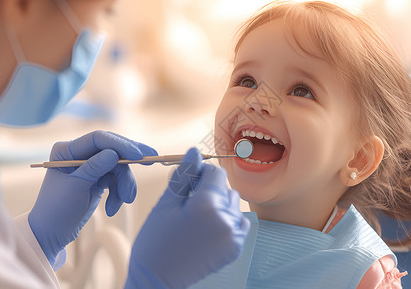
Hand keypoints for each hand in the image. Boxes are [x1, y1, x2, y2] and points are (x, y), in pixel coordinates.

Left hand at [28, 130, 156, 266]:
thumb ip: (94, 168)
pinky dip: (119, 194)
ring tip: (126, 201)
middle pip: (113, 151)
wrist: (52, 234)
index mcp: (67, 151)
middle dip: (128, 164)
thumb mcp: (75, 188)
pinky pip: (117, 180)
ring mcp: (91, 166)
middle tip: (151, 162)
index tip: (138, 156)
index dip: (120, 145)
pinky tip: (112, 208)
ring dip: (124, 185)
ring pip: (118, 167)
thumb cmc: (56, 211)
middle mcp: (79, 154)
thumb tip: (113, 154)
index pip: (98, 139)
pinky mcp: (99, 179)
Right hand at [125, 147, 249, 288]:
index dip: (201, 173)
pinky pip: (239, 221)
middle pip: (226, 188)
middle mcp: (226, 220)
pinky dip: (227, 220)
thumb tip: (194, 151)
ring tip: (197, 218)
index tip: (188, 182)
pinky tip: (208, 229)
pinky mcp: (236, 248)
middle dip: (209, 190)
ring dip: (219, 204)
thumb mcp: (166, 204)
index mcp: (207, 206)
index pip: (215, 173)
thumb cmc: (156, 243)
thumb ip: (184, 175)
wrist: (157, 281)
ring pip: (233, 203)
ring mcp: (234, 236)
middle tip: (188, 204)